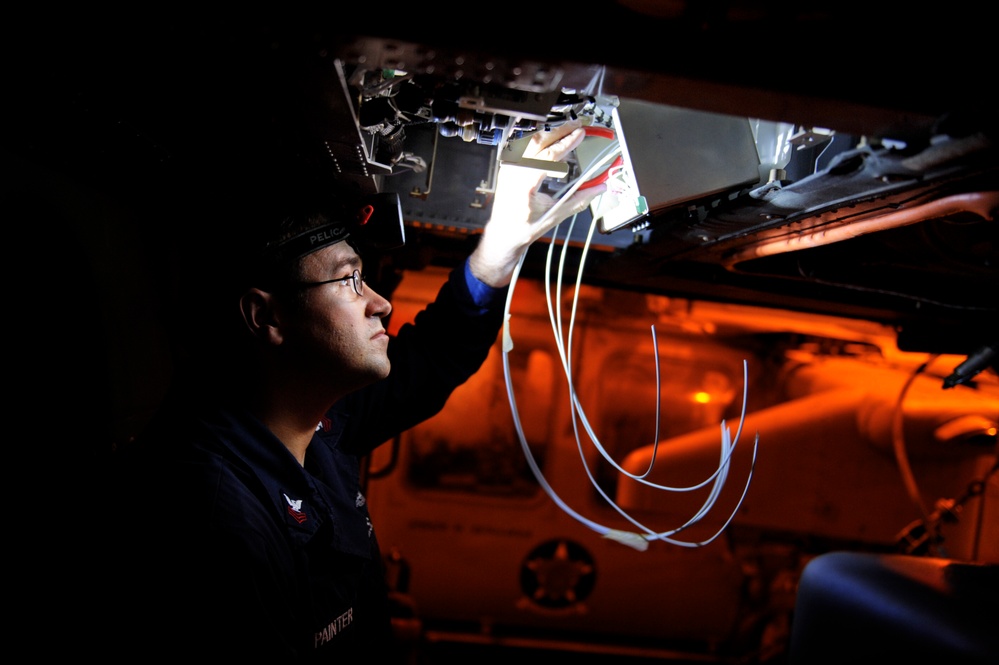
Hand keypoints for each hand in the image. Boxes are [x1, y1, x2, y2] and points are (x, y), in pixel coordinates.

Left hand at [468, 118, 607, 286]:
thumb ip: (579, 201)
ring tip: (568, 130)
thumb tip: (599, 188)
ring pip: (530, 141)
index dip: (566, 143)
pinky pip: (523, 146)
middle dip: (561, 130)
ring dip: (550, 133)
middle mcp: (513, 173)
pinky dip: (539, 140)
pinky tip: (551, 139)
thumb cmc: (524, 229)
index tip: (580, 134)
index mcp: (523, 185)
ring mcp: (508, 168)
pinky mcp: (508, 166)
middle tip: (579, 125)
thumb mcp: (554, 217)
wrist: (502, 234)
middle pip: (538, 141)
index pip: (547, 156)